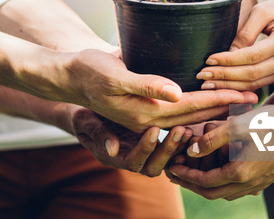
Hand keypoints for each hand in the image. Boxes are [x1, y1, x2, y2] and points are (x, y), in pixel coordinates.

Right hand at [56, 49, 259, 131]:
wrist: (67, 76)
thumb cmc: (88, 71)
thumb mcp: (114, 74)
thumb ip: (145, 84)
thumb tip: (176, 92)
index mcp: (144, 113)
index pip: (190, 107)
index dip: (218, 99)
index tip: (244, 93)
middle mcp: (148, 119)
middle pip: (195, 114)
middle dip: (224, 106)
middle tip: (254, 97)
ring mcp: (145, 115)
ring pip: (188, 115)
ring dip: (214, 107)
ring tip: (239, 98)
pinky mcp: (143, 108)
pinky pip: (177, 110)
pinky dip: (197, 105)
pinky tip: (208, 98)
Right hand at [69, 106, 192, 176]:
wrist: (85, 107)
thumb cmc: (82, 113)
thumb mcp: (84, 120)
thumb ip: (98, 133)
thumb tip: (112, 148)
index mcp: (113, 156)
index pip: (134, 161)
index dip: (146, 148)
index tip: (154, 130)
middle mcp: (130, 157)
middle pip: (155, 166)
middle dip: (170, 149)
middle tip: (181, 130)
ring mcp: (141, 151)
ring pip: (165, 159)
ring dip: (178, 146)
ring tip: (189, 128)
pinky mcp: (150, 142)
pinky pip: (168, 147)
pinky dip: (179, 139)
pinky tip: (191, 122)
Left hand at [166, 115, 273, 199]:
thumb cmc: (271, 121)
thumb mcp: (236, 125)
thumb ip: (212, 140)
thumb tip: (192, 152)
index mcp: (241, 173)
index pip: (205, 182)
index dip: (186, 176)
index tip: (171, 167)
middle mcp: (252, 182)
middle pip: (215, 192)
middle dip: (193, 184)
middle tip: (177, 174)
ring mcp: (264, 180)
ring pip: (231, 191)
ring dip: (211, 184)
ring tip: (197, 173)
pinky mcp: (273, 174)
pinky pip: (246, 186)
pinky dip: (229, 182)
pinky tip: (225, 171)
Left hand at [196, 0, 273, 90]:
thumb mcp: (262, 11)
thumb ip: (246, 31)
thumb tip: (229, 52)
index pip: (254, 55)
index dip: (230, 60)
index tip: (209, 59)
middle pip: (253, 73)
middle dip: (225, 76)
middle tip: (203, 75)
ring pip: (255, 83)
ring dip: (229, 85)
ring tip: (207, 83)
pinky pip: (258, 84)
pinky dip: (238, 87)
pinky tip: (221, 85)